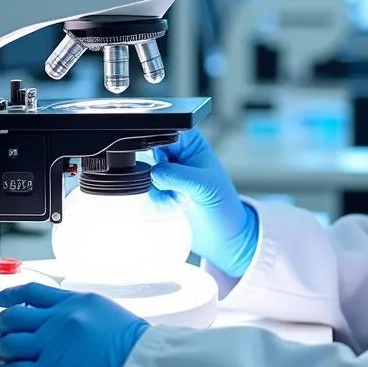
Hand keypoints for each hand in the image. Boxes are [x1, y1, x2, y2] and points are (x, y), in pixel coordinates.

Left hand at [0, 283, 148, 366]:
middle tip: (5, 333)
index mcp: (74, 302)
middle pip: (13, 317)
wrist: (138, 364)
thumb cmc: (131, 344)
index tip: (2, 300)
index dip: (11, 295)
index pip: (32, 292)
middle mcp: (58, 320)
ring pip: (9, 343)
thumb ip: (78, 312)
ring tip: (10, 356)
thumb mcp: (104, 312)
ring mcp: (51, 345)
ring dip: (6, 350)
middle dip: (3, 326)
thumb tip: (62, 321)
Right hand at [151, 129, 258, 277]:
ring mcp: (167, 172)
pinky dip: (154, 199)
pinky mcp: (160, 190)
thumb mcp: (204, 186)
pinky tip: (171, 205)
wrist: (222, 235)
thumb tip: (155, 171)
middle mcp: (176, 153)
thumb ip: (178, 175)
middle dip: (156, 169)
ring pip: (144, 171)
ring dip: (155, 187)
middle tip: (170, 183)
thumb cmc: (223, 204)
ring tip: (176, 198)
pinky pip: (144, 189)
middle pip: (148, 149)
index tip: (161, 161)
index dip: (158, 143)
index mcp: (191, 142)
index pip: (166, 131)